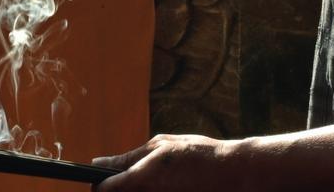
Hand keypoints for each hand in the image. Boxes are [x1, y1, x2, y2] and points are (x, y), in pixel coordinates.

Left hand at [92, 134, 243, 191]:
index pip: (105, 189)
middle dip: (117, 191)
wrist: (234, 174)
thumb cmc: (198, 154)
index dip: (100, 185)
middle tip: (126, 181)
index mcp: (141, 179)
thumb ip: (128, 157)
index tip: (101, 181)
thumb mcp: (161, 146)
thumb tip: (99, 162)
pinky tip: (166, 186)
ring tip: (155, 181)